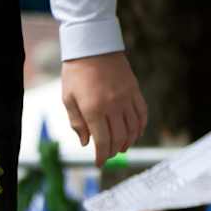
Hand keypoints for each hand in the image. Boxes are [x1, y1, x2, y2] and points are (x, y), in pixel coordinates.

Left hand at [60, 51, 146, 166]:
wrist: (93, 46)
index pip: (102, 141)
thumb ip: (77, 123)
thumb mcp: (68, 99)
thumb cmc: (76, 73)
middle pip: (119, 137)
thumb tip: (86, 142)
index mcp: (93, 109)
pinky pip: (142, 113)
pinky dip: (140, 127)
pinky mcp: (135, 90)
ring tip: (121, 148)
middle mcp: (113, 105)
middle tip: (107, 156)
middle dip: (113, 151)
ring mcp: (127, 97)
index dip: (101, 156)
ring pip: (133, 128)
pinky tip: (135, 133)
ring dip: (128, 142)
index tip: (99, 164)